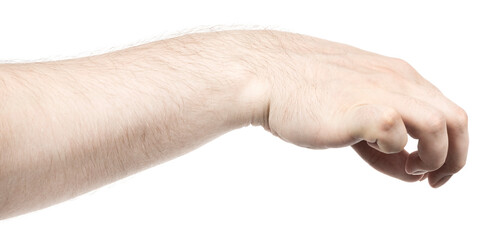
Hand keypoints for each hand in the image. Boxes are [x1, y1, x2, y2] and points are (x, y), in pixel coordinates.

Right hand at [243, 31, 467, 186]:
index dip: (448, 146)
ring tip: (410, 171)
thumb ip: (383, 135)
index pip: (445, 111)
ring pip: (441, 125)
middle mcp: (397, 80)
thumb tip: (409, 168)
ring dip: (436, 157)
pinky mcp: (362, 110)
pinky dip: (395, 152)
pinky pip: (398, 133)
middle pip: (456, 119)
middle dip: (455, 157)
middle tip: (434, 180)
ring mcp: (382, 92)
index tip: (429, 170)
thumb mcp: (354, 105)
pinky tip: (374, 153)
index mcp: (397, 75)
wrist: (266, 75)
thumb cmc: (302, 90)